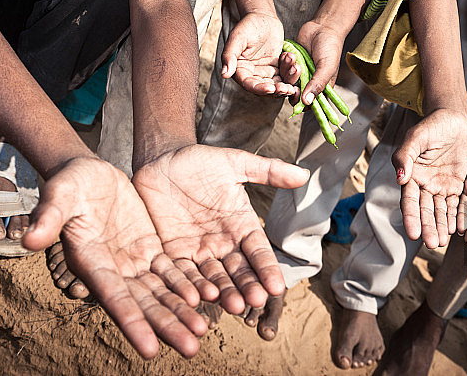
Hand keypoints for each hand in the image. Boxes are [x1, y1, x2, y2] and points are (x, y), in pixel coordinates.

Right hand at [22, 157, 206, 358]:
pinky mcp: (149, 249)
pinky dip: (187, 285)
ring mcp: (132, 261)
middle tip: (191, 349)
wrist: (88, 173)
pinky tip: (208, 298)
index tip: (151, 350)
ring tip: (202, 332)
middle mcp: (113, 269)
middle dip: (166, 326)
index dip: (132, 323)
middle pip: (143, 304)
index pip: (114, 298)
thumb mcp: (59, 194)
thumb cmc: (68, 184)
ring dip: (181, 312)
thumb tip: (29, 239)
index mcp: (89, 261)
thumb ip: (48, 217)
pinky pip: (171, 271)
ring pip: (161, 293)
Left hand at [131, 145, 309, 314]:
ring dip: (223, 293)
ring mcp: (198, 250)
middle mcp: (223, 243)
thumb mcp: (236, 163)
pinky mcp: (173, 253)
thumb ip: (268, 171)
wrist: (163, 160)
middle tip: (255, 302)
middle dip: (247, 286)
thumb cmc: (202, 161)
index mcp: (241, 225)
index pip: (258, 251)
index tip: (277, 287)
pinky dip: (191, 286)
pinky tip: (197, 298)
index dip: (267, 269)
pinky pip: (182, 273)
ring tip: (232, 306)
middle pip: (238, 270)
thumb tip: (303, 174)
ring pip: (213, 277)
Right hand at [222, 11, 297, 97]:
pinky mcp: (277, 68)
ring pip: (278, 84)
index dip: (260, 89)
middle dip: (278, 90)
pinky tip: (294, 60)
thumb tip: (224, 74)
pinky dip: (292, 72)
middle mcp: (252, 75)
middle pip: (265, 88)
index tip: (271, 88)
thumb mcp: (237, 38)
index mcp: (240, 70)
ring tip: (295, 68)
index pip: (249, 84)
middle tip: (288, 88)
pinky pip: (286, 75)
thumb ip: (229, 55)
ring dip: (288, 81)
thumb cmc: (247, 26)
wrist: (262, 18)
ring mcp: (266, 72)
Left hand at [284, 19, 347, 105]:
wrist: (322, 27)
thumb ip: (317, 84)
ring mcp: (298, 73)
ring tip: (294, 58)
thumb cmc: (330, 47)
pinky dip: (284, 62)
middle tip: (295, 70)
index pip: (308, 104)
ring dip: (287, 71)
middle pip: (294, 94)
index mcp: (320, 88)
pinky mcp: (290, 63)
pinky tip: (289, 53)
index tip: (297, 92)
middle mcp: (308, 83)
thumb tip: (307, 102)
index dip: (300, 102)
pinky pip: (281, 69)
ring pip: (286, 81)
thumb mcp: (327, 67)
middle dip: (291, 84)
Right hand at [391, 109, 466, 247]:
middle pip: (426, 211)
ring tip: (443, 242)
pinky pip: (458, 204)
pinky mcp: (458, 185)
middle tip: (433, 244)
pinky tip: (459, 229)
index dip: (411, 218)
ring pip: (441, 211)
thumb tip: (399, 178)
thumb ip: (405, 156)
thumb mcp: (416, 138)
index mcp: (411, 175)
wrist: (454, 118)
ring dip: (441, 227)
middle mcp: (425, 184)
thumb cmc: (431, 125)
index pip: (410, 201)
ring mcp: (442, 186)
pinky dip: (457, 217)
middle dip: (428, 228)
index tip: (413, 234)